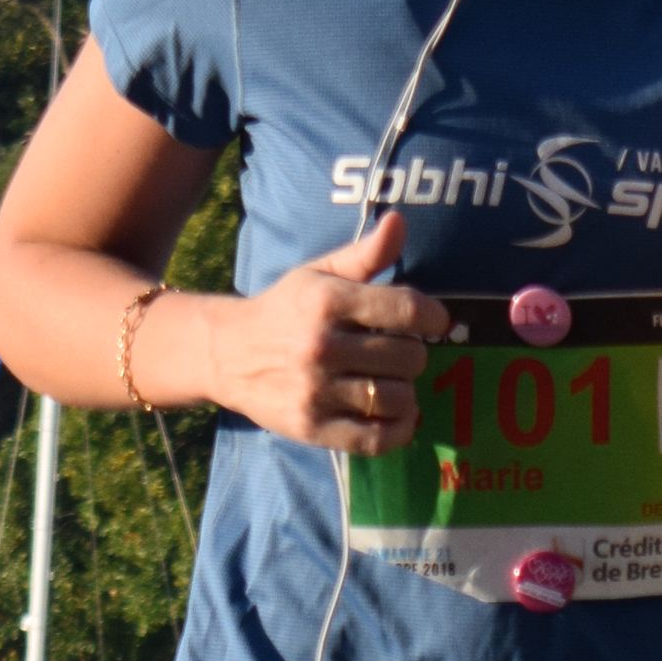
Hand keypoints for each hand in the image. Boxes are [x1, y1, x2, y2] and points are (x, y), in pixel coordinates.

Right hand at [206, 212, 457, 452]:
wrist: (227, 354)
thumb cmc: (285, 309)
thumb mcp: (319, 273)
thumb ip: (365, 254)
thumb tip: (399, 221)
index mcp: (327, 302)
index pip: (406, 309)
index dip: (433, 317)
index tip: (434, 322)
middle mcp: (321, 346)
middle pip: (408, 357)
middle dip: (413, 354)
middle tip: (398, 353)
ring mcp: (316, 391)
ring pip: (397, 398)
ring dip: (407, 392)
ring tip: (393, 382)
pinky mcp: (313, 428)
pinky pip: (377, 439)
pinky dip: (399, 429)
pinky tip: (397, 415)